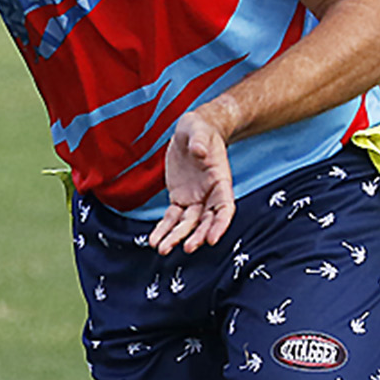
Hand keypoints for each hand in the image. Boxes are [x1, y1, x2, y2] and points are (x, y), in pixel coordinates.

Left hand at [148, 112, 235, 255]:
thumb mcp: (199, 130)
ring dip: (176, 237)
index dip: (220, 225)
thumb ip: (200, 141)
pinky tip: (154, 240)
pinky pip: (171, 218)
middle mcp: (210, 196)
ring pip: (187, 224)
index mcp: (221, 182)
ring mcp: (194, 199)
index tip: (212, 238)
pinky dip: (163, 229)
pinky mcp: (179, 199)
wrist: (192, 132)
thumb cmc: (201, 130)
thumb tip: (200, 151)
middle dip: (196, 235)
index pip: (224, 208)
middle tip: (187, 248)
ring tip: (162, 249)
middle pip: (205, 221)